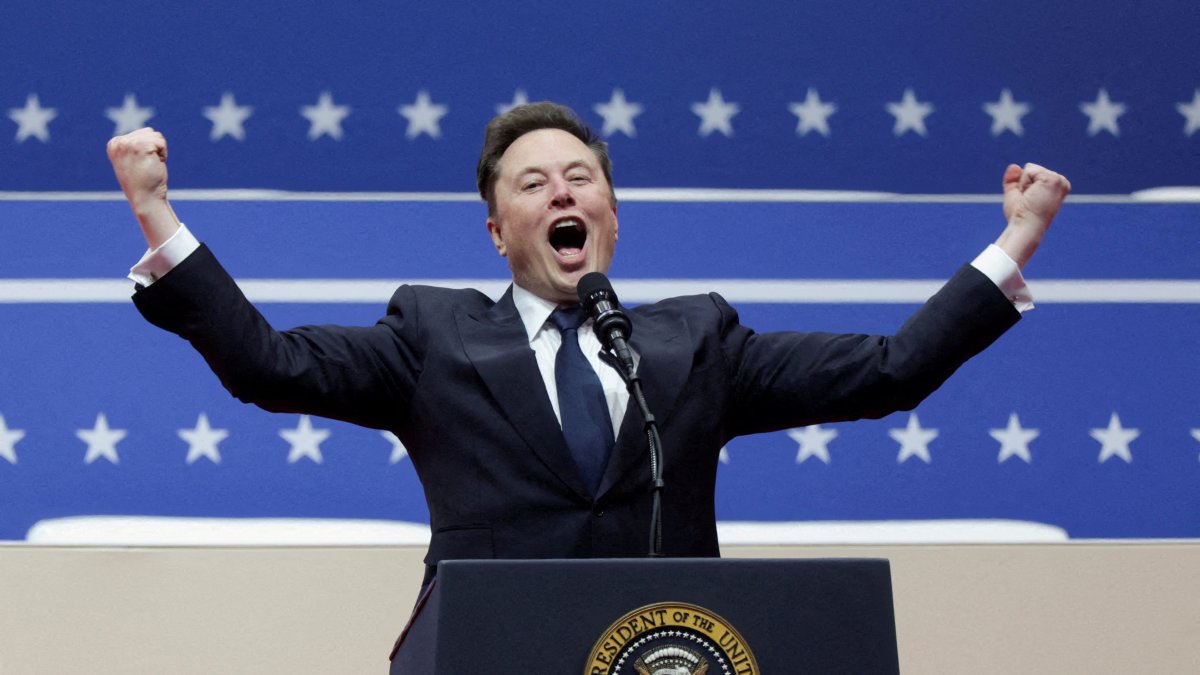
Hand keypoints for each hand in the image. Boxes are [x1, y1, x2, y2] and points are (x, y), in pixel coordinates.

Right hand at [107, 127, 179, 247]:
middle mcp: (118, 142)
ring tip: (150, 165)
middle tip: (147, 166)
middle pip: (148, 132)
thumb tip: (149, 132)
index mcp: (114, 144)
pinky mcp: (140, 146)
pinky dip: (163, 154)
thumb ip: (135, 145)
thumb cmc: (143, 182)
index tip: (140, 165)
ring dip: (159, 151)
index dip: (148, 150)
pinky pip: (161, 142)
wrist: (145, 198)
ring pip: (155, 136)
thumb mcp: (134, 160)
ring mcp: (128, 143)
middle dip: (154, 149)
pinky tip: (155, 165)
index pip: (141, 134)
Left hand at [995, 163, 1070, 268]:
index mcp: (1056, 187)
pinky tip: (1031, 194)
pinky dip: (1024, 182)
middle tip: (1028, 200)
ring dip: (1024, 183)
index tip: (1028, 201)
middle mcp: (1061, 182)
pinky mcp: (1053, 179)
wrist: (1025, 225)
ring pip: (1030, 168)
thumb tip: (1014, 165)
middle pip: (1032, 169)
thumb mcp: (1015, 194)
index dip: (1024, 186)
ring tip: (1030, 198)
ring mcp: (1059, 180)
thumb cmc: (1020, 215)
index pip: (1033, 173)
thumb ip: (1013, 179)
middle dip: (1023, 183)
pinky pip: (1029, 169)